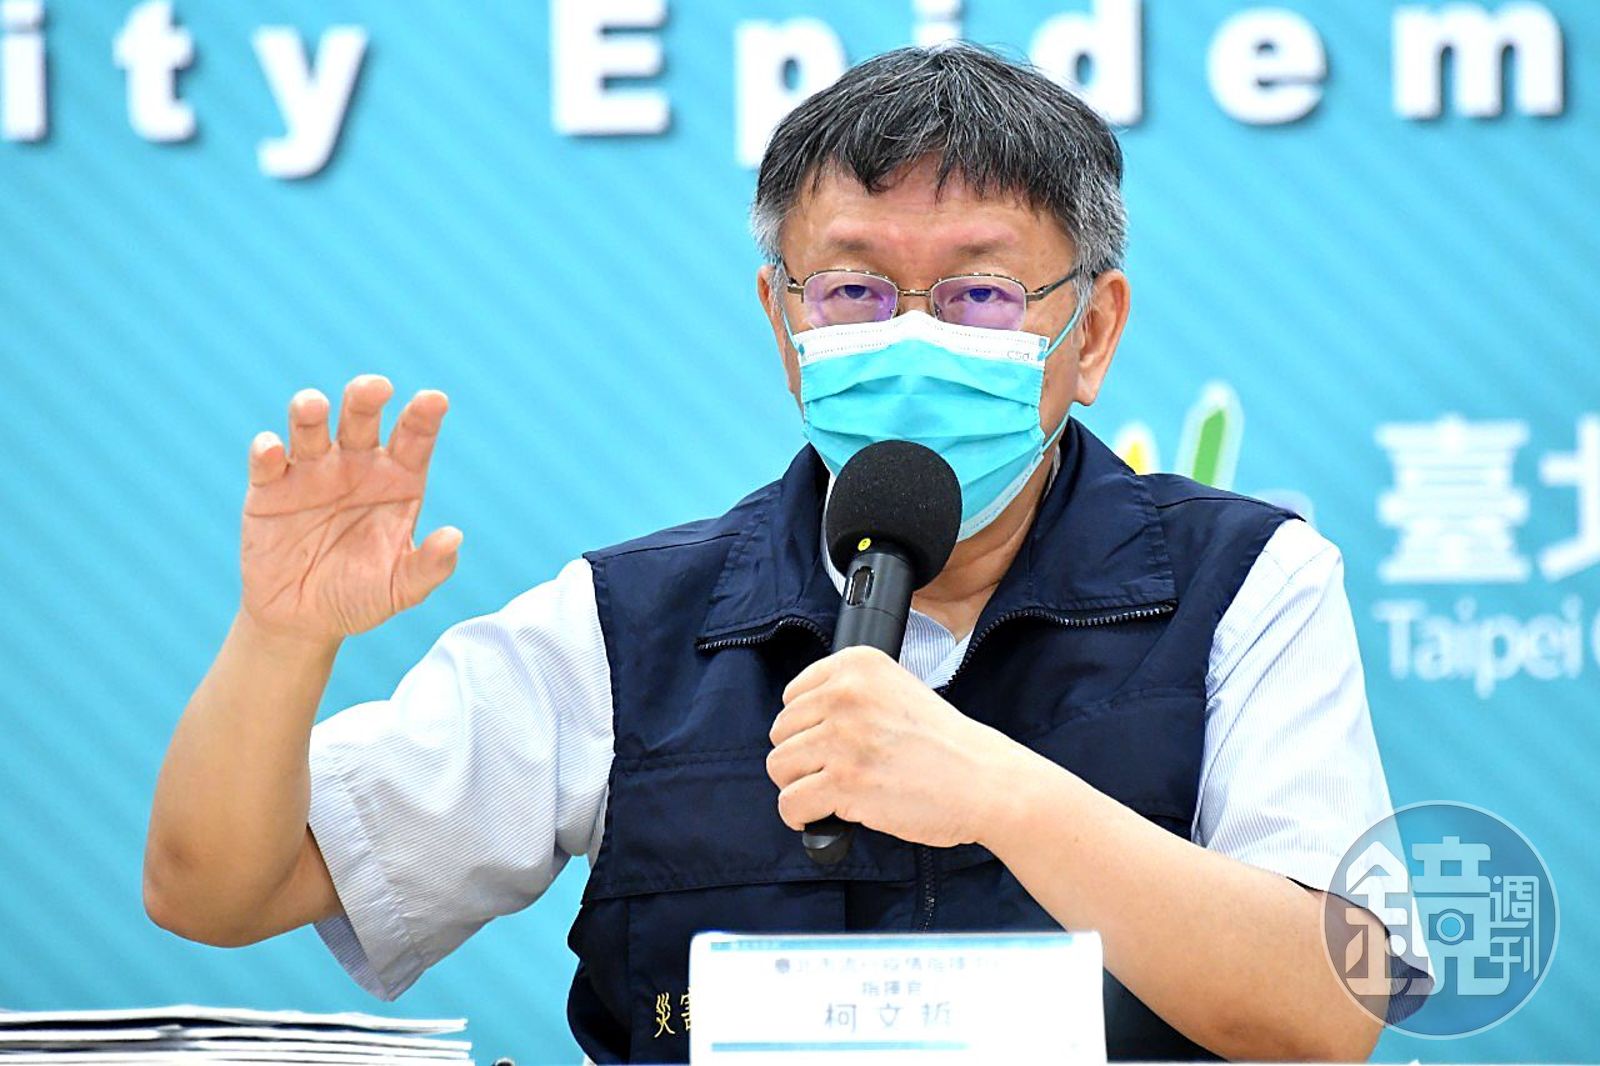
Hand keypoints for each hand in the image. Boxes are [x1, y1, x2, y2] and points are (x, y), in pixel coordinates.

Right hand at [239, 374, 458, 644]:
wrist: (303, 621)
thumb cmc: (361, 596)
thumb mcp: (401, 589)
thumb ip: (429, 567)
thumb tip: (454, 538)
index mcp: (397, 479)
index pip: (413, 438)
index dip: (423, 416)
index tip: (434, 400)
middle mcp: (356, 465)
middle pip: (361, 418)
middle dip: (365, 397)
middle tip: (376, 387)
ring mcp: (311, 472)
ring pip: (310, 428)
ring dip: (309, 412)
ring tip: (313, 406)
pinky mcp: (269, 488)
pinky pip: (267, 462)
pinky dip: (267, 451)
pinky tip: (272, 451)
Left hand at [766, 646, 1031, 847]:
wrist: (984, 780)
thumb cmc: (945, 743)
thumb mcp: (896, 689)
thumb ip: (848, 695)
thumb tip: (798, 723)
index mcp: (858, 664)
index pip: (793, 695)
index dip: (808, 727)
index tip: (830, 742)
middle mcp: (846, 694)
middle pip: (781, 732)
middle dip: (802, 757)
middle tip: (835, 771)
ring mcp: (843, 738)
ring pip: (779, 766)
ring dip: (800, 786)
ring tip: (831, 792)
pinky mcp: (844, 782)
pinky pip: (790, 803)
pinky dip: (800, 816)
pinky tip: (822, 816)